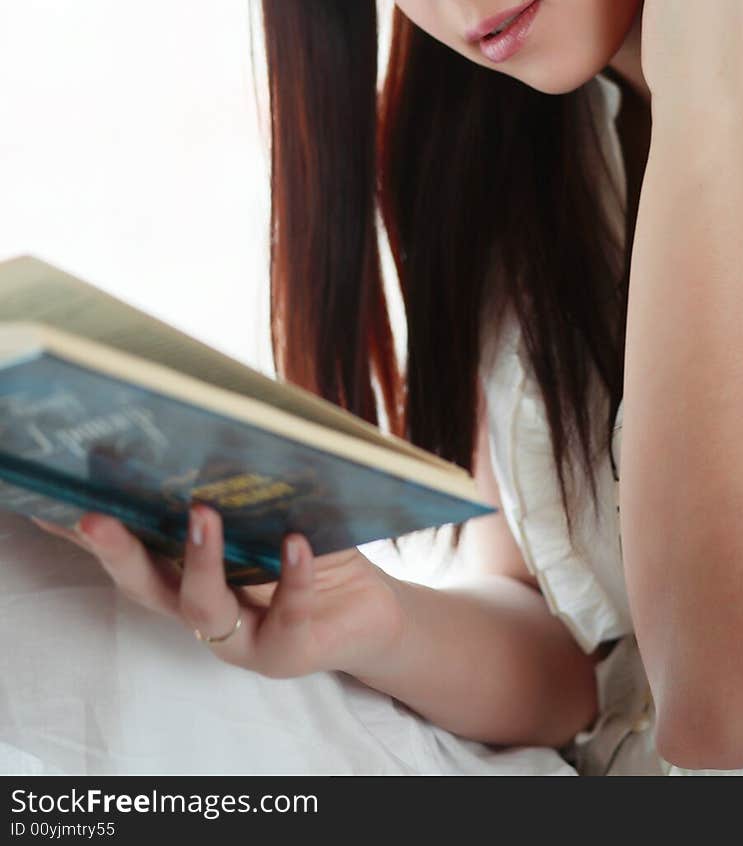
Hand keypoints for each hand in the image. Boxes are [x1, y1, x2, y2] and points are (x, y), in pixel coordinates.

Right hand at [31, 507, 407, 680]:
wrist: (367, 609)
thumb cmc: (309, 549)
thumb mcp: (270, 513)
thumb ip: (239, 483)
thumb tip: (214, 416)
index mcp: (185, 574)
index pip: (128, 553)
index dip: (87, 534)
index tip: (52, 502)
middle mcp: (199, 610)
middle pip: (144, 585)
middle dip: (115, 551)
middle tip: (94, 517)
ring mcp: (238, 637)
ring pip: (201, 607)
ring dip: (199, 559)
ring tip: (203, 512)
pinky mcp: (284, 650)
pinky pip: (284, 612)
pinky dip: (289, 574)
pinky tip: (295, 541)